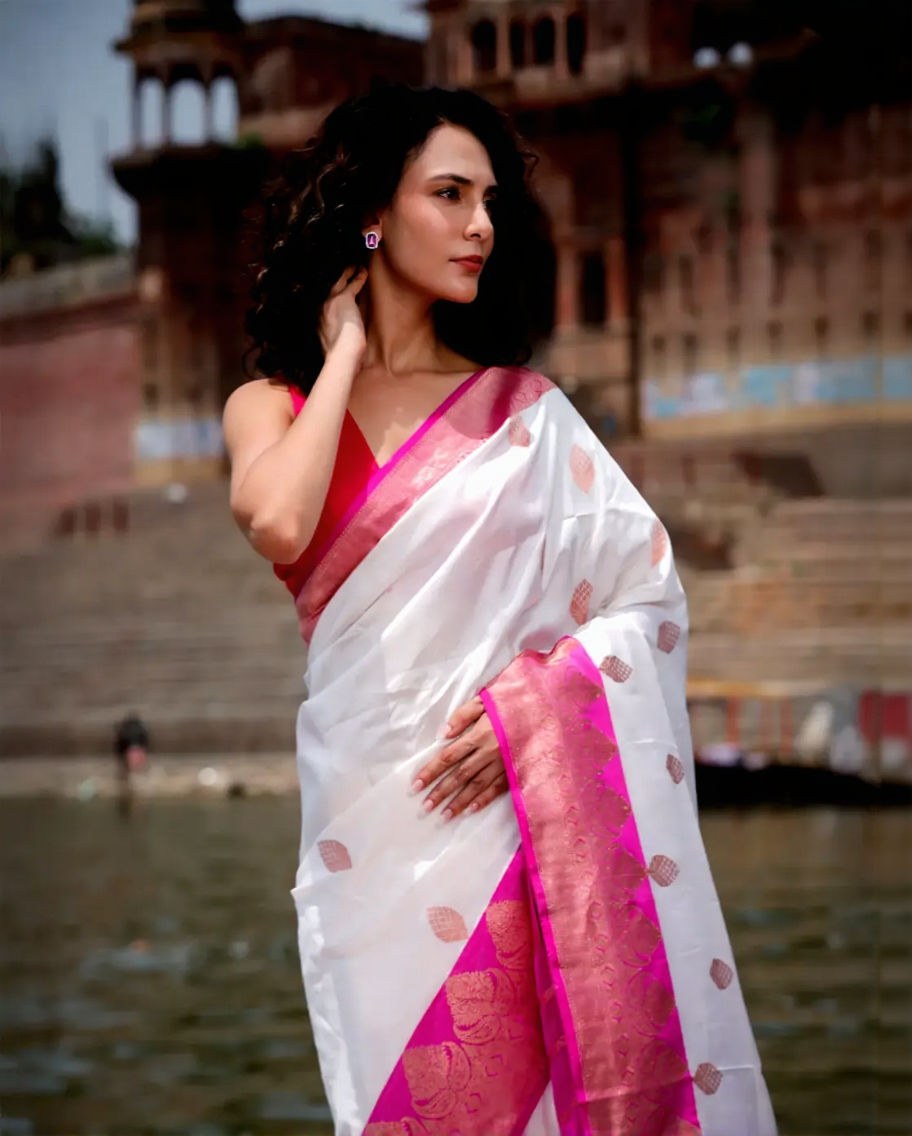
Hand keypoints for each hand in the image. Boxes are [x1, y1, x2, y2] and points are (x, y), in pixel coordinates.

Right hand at [319, 265, 367, 358]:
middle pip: (328, 289)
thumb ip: (331, 338)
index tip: (334, 295)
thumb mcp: (330, 344)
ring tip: (353, 266)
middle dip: (336, 281)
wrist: (342, 352)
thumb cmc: (339, 354)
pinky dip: (359, 276)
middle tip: (342, 272)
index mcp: (317, 320)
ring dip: (346, 273)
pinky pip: (353, 283)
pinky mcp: (344, 298)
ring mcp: (331, 301)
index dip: (330, 298)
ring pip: (339, 282)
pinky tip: (363, 270)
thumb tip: (335, 342)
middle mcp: (321, 308)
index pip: (323, 304)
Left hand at [411, 696, 508, 821]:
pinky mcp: (517, 771)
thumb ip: (463, 715)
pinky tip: (470, 810)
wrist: (546, 708)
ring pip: (477, 786)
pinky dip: (484, 800)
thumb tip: (442, 734)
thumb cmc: (512, 701)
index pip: (449, 756)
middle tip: (424, 807)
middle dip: (441, 791)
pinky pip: (498, 789)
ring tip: (443, 816)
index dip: (431, 771)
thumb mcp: (486, 700)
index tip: (416, 785)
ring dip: (458, 802)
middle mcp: (490, 752)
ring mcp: (504, 764)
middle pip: (460, 775)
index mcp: (481, 733)